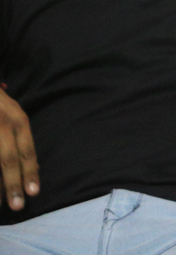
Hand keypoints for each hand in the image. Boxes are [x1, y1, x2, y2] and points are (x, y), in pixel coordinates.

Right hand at [0, 89, 37, 210]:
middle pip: (8, 159)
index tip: (33, 192)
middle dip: (12, 184)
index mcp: (18, 120)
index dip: (30, 172)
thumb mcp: (14, 116)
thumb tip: (34, 168)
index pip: (26, 151)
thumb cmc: (0, 107)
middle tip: (17, 206)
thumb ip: (21, 140)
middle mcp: (3, 124)